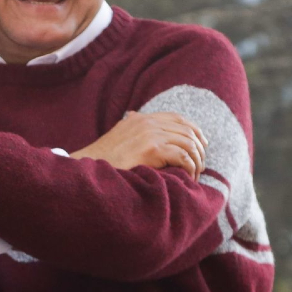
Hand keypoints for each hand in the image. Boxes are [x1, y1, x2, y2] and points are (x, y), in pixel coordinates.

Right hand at [72, 111, 206, 178]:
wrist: (89, 165)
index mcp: (142, 118)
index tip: (202, 144)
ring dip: (196, 160)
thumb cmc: (103, 157)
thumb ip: (130, 124)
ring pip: (187, 143)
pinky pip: (182, 156)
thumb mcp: (118, 133)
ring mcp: (150, 135)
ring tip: (196, 173)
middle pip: (186, 130)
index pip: (177, 118)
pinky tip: (189, 176)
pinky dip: (190, 167)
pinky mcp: (152, 150)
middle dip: (199, 148)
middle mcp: (148, 122)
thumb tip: (134, 115)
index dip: (194, 130)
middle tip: (201, 164)